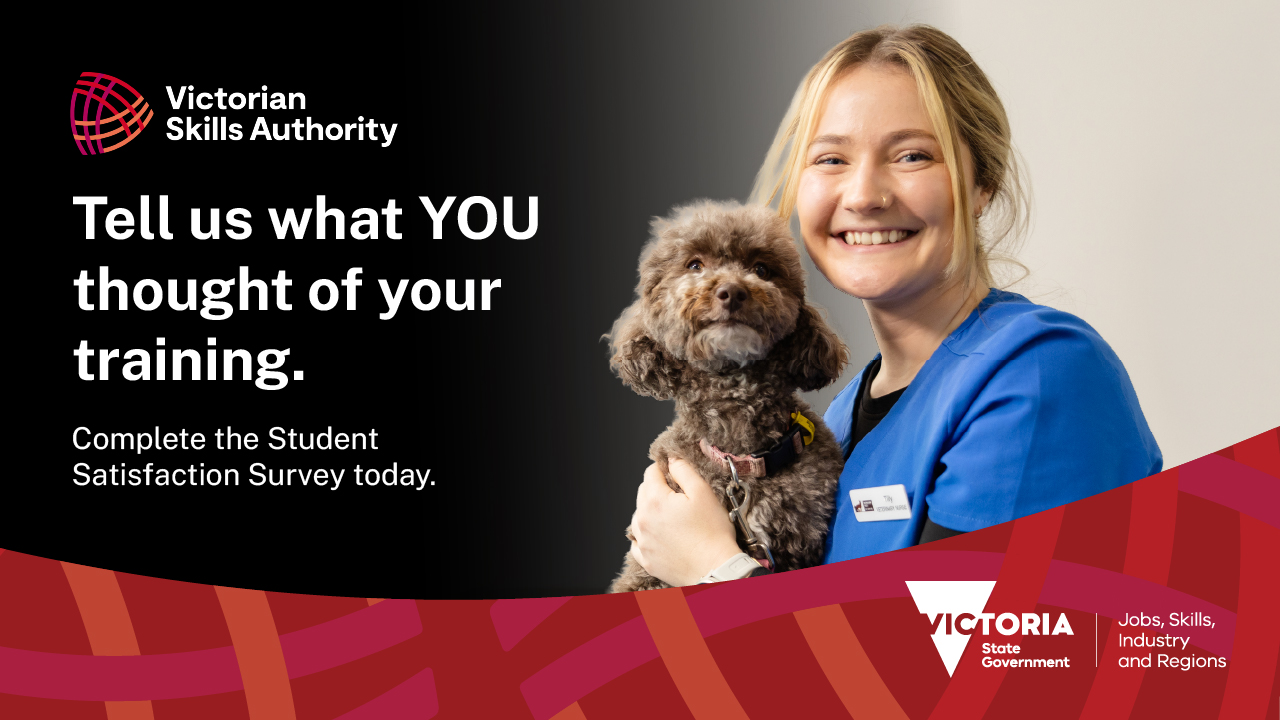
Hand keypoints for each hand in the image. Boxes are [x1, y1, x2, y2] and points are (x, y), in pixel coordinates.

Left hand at [630, 457, 741, 585]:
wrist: (715, 569)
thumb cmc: (712, 532)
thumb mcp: (702, 492)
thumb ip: (684, 470)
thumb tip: (671, 458)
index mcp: (654, 500)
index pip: (650, 473)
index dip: (664, 469)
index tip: (675, 473)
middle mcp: (642, 520)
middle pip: (643, 492)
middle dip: (657, 489)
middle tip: (679, 497)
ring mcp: (642, 541)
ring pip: (638, 516)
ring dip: (650, 512)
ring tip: (672, 518)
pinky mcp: (646, 559)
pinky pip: (637, 542)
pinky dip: (646, 535)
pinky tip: (661, 536)